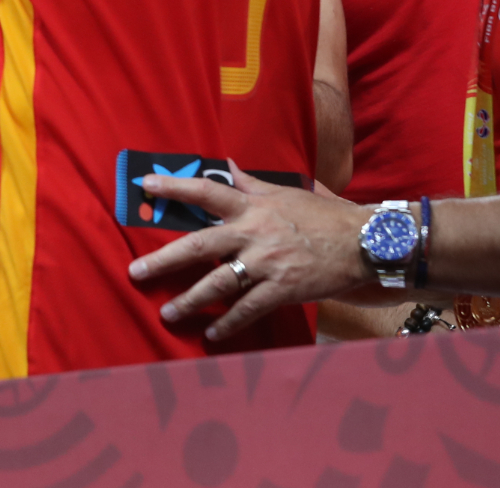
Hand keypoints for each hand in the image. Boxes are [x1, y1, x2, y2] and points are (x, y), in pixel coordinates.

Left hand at [126, 165, 374, 340]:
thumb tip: (227, 164)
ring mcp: (266, 263)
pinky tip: (211, 334)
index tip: (146, 184)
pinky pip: (248, 308)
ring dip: (189, 300)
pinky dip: (228, 323)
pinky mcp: (282, 289)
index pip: (206, 190)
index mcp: (251, 206)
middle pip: (199, 245)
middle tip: (136, 272)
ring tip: (167, 313)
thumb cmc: (322, 216)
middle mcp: (252, 233)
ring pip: (218, 283)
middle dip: (164, 259)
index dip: (175, 186)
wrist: (363, 242)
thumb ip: (251, 182)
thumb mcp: (285, 192)